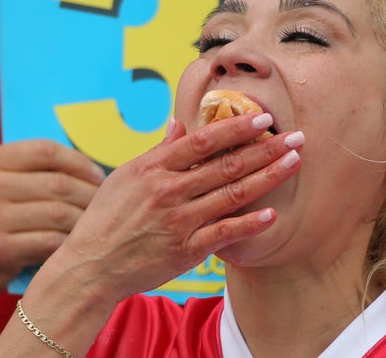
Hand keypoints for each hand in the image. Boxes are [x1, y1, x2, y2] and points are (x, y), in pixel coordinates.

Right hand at [0, 140, 104, 320]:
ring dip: (85, 220)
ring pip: (60, 213)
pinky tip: (76, 245)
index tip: (98, 175)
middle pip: (59, 183)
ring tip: (96, 225)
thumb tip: (86, 167)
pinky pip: (51, 242)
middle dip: (90, 194)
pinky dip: (70, 243)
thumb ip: (24, 171)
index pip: (45, 150)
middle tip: (106, 205)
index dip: (79, 161)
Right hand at [45, 114, 302, 302]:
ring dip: (267, 177)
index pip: (203, 141)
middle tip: (296, 137)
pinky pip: (223, 234)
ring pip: (231, 194)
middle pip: (226, 164)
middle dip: (265, 148)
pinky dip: (248, 224)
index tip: (263, 118)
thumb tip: (180, 123)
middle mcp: (169, 191)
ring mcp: (179, 220)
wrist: (90, 266)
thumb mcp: (126, 176)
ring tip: (294, 162)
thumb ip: (159, 151)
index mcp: (155, 168)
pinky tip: (272, 214)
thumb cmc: (107, 218)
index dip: (236, 127)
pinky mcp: (185, 250)